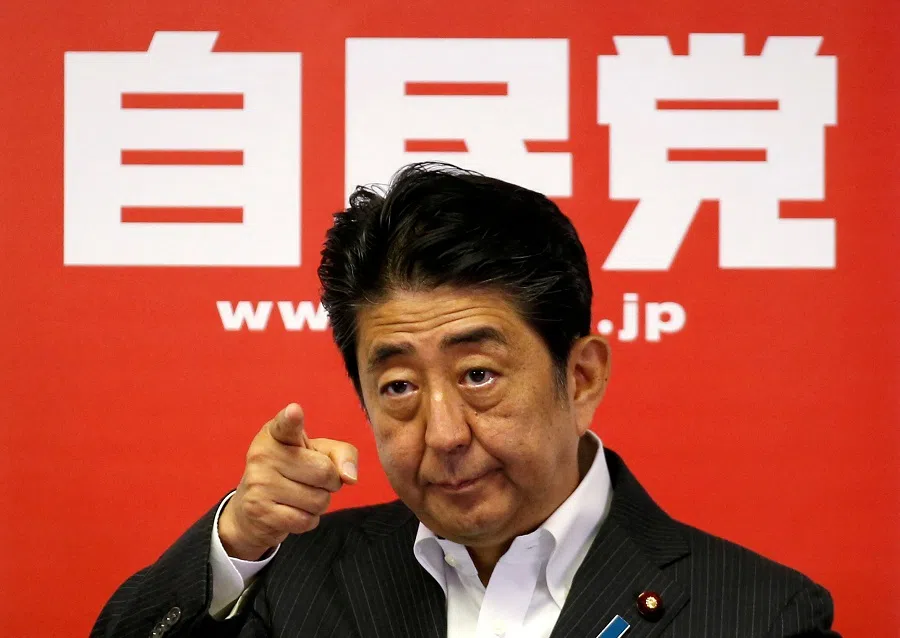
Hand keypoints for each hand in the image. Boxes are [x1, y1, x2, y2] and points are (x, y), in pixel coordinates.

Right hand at [218, 403, 357, 559]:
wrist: (251, 510)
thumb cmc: (293, 472)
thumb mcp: (317, 453)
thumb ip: (342, 454)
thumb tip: (350, 477)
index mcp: (276, 433)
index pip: (285, 425)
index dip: (291, 418)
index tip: (294, 411)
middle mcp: (263, 454)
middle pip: (324, 472)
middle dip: (330, 482)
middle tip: (312, 480)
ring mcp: (259, 483)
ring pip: (318, 500)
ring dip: (319, 503)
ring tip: (300, 496)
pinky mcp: (260, 512)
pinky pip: (306, 520)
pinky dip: (308, 519)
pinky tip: (292, 511)